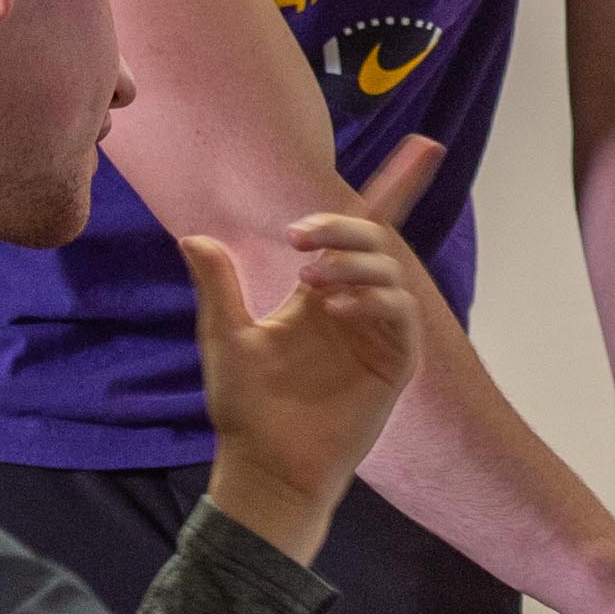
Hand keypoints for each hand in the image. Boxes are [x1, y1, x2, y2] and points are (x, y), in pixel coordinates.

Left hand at [187, 136, 444, 563]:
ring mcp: (379, 335)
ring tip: (311, 279)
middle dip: (345, 227)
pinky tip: (337, 307)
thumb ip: (219, 287)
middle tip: (299, 235)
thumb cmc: (246, 409)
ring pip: (389, 272)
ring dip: (355, 262)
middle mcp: (355, 306)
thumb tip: (193, 236)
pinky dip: (374, 300)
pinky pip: (401, 316)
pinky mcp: (395, 365)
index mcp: (320, 294)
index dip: (394, 187)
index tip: (420, 146)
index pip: (359, 232)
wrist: (266, 467)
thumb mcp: (225, 338)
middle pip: (375, 241)